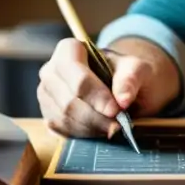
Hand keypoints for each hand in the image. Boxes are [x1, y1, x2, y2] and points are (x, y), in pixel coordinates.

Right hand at [36, 38, 178, 138]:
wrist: (121, 87)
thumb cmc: (127, 73)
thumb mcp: (138, 69)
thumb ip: (131, 78)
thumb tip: (123, 100)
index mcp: (69, 50)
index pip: (76, 75)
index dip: (95, 95)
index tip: (115, 110)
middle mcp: (51, 71)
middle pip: (68, 100)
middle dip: (96, 116)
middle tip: (119, 123)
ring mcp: (46, 95)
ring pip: (64, 118)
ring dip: (92, 127)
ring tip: (113, 127)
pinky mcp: (49, 115)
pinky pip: (62, 130)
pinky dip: (84, 134)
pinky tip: (100, 130)